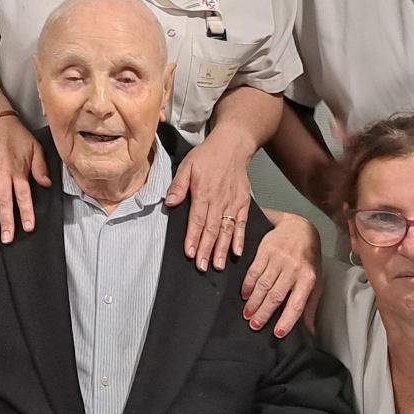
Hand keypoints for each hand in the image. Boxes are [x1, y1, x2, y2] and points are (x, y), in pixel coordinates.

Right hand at [0, 105, 46, 241]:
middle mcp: (2, 172)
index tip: (28, 227)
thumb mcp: (34, 147)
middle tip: (6, 239)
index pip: (23, 195)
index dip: (26, 212)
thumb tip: (47, 184)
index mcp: (18, 169)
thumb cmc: (15, 134)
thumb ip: (41, 167)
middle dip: (6, 221)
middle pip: (4, 201)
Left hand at [163, 129, 252, 269]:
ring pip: (227, 229)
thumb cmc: (207, 155)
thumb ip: (178, 186)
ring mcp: (233, 202)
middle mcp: (219, 200)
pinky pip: (242, 223)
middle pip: (212, 229)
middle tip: (203, 267)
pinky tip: (237, 252)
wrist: (233, 145)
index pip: (197, 220)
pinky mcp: (244, 202)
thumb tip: (170, 203)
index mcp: (203, 192)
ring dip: (223, 249)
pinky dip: (240, 238)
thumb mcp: (187, 165)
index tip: (190, 253)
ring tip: (219, 265)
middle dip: (207, 250)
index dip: (193, 238)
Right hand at [241, 209, 320, 336]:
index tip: (278, 333)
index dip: (287, 319)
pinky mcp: (265, 250)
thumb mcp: (316, 280)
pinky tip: (244, 295)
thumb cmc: (309, 258)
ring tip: (247, 314)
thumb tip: (310, 330)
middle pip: (276, 295)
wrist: (299, 228)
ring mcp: (279, 259)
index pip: (296, 303)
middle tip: (254, 325)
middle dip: (264, 312)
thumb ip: (310, 304)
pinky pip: (254, 271)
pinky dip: (248, 284)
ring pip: (263, 285)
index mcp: (308, 278)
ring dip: (253, 301)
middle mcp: (293, 269)